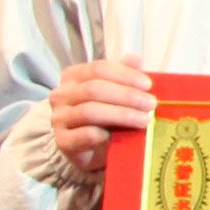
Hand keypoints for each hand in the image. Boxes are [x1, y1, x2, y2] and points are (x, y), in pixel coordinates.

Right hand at [44, 60, 159, 177]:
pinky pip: (86, 135)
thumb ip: (124, 75)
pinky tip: (121, 136)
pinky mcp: (63, 141)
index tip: (148, 84)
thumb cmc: (107, 117)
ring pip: (90, 111)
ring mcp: (58, 119)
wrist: (94, 150)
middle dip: (127, 95)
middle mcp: (61, 95)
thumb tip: (135, 59)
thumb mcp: (117, 93)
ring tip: (144, 120)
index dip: (125, 75)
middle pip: (94, 89)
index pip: (98, 68)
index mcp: (72, 76)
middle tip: (151, 104)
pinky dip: (106, 134)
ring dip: (122, 114)